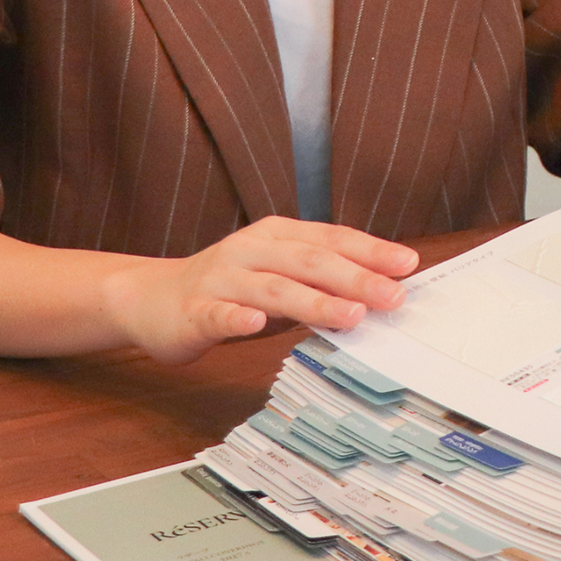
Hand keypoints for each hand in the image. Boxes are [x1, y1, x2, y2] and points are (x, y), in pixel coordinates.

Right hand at [107, 217, 417, 364]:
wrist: (152, 297)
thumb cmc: (230, 289)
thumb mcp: (279, 279)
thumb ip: (320, 285)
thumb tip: (378, 297)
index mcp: (277, 235)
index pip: (330, 239)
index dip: (370, 250)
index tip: (408, 265)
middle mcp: (252, 249)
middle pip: (309, 261)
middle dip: (355, 278)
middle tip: (393, 297)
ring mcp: (222, 278)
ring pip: (273, 288)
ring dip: (315, 302)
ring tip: (351, 316)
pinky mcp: (195, 309)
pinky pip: (218, 313)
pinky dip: (238, 318)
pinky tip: (257, 325)